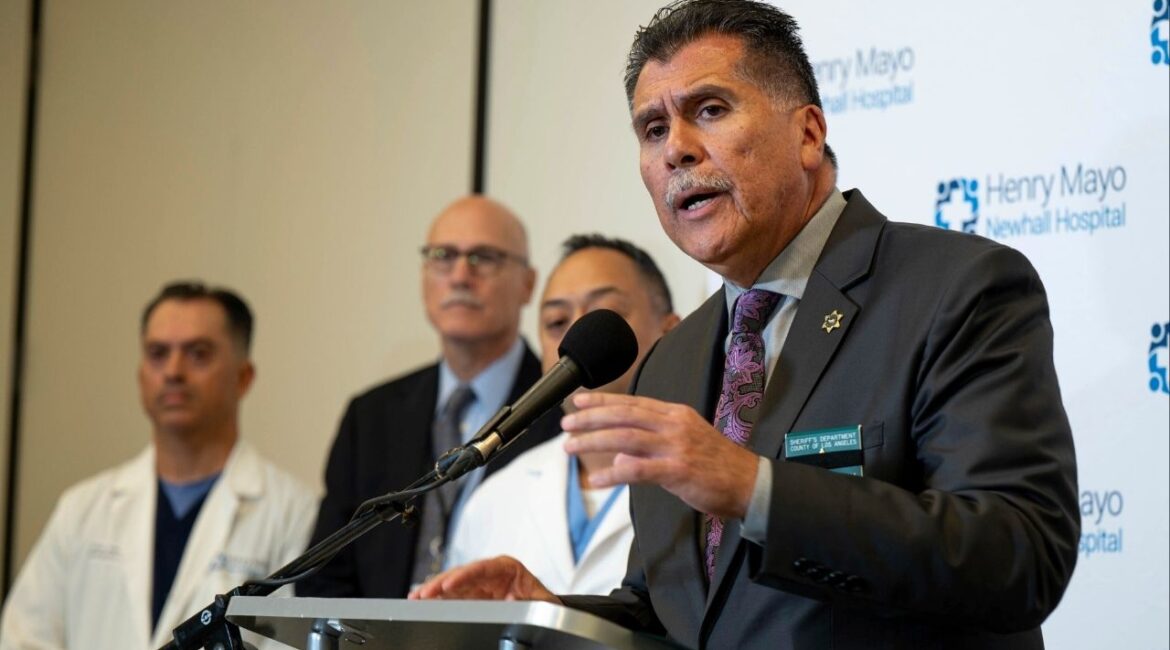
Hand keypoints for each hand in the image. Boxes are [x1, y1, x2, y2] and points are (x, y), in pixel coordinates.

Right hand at [407, 556, 559, 602]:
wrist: (544, 611)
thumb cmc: (542, 601)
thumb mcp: (542, 600)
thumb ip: (532, 599)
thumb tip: (516, 601)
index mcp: (507, 568)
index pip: (482, 568)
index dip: (464, 575)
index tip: (450, 584)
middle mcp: (489, 574)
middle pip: (461, 575)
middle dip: (441, 583)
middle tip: (424, 593)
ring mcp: (478, 585)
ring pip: (452, 585)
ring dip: (434, 591)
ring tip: (416, 597)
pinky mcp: (471, 597)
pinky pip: (451, 597)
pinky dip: (437, 599)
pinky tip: (423, 602)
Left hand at [562, 392, 758, 518]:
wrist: (750, 484)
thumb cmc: (718, 465)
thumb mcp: (686, 442)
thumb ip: (652, 442)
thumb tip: (618, 452)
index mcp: (675, 414)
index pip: (632, 403)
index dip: (602, 400)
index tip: (578, 400)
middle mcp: (674, 425)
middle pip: (624, 415)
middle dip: (590, 417)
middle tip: (566, 423)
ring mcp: (676, 447)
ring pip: (624, 438)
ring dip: (593, 442)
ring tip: (570, 447)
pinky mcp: (677, 471)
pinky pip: (637, 470)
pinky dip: (612, 474)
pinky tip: (596, 480)